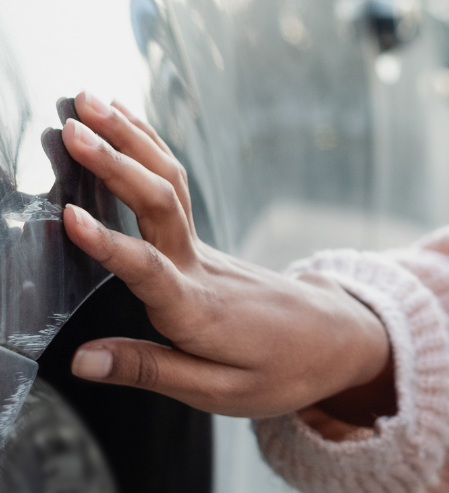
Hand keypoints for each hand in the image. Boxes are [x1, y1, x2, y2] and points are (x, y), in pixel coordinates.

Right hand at [59, 92, 391, 418]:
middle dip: (114, 163)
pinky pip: (174, 184)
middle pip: (159, 204)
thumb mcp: (219, 392)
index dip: (108, 246)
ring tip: (87, 100)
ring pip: (168, 181)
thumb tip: (80, 361)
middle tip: (71, 127)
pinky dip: (147, 147)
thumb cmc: (281, 371)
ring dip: (128, 138)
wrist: (335, 339)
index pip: (149, 272)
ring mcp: (205, 247)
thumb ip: (150, 370)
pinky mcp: (202, 241)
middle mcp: (200, 266)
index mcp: (199, 310)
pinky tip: (124, 120)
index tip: (69, 216)